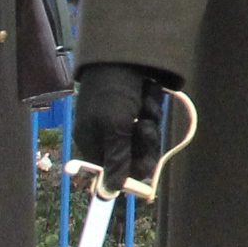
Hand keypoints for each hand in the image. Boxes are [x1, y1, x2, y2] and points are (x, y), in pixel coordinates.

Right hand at [70, 60, 173, 188]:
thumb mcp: (114, 128)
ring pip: (148, 137)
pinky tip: (148, 93)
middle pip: (134, 156)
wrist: (126, 54)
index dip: (128, 174)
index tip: (146, 177)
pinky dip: (153, 106)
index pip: (111, 171)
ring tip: (144, 106)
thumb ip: (116, 160)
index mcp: (93, 141)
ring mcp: (125, 119)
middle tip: (145, 128)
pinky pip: (154, 118)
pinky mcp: (140, 106)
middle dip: (145, 143)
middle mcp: (108, 132)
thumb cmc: (114, 92)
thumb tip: (109, 192)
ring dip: (150, 122)